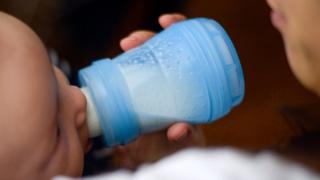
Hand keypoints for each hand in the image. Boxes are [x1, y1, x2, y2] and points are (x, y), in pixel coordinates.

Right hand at [114, 14, 204, 168]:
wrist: (155, 158)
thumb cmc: (178, 147)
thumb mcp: (186, 141)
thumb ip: (186, 136)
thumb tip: (178, 129)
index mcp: (189, 86)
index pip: (187, 49)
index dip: (179, 30)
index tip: (167, 23)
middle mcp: (171, 81)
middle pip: (161, 50)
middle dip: (147, 38)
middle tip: (133, 40)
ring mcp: (151, 86)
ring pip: (142, 59)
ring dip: (133, 48)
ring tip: (125, 45)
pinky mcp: (134, 94)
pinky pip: (127, 76)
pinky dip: (120, 68)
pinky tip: (114, 64)